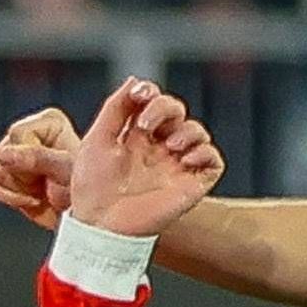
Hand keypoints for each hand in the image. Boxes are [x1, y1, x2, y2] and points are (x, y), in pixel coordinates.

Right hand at [0, 106, 82, 230]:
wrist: (85, 216)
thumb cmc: (86, 189)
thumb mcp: (65, 170)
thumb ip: (37, 158)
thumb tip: (4, 153)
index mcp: (48, 123)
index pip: (18, 133)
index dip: (28, 157)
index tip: (48, 172)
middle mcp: (30, 135)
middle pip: (2, 152)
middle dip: (23, 175)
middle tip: (47, 183)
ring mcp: (16, 156)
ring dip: (19, 188)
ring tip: (42, 192)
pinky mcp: (9, 177)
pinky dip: (10, 198)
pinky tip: (32, 201)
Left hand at [61, 75, 223, 237]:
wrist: (102, 225)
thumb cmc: (93, 188)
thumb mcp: (98, 139)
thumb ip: (116, 108)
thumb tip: (136, 80)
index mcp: (136, 137)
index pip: (153, 103)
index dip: (152, 94)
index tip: (140, 95)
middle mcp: (158, 149)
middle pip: (177, 111)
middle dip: (165, 108)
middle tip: (145, 126)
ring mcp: (175, 166)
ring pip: (197, 132)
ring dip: (186, 131)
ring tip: (167, 146)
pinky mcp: (191, 184)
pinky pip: (213, 160)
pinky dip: (203, 152)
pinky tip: (183, 159)